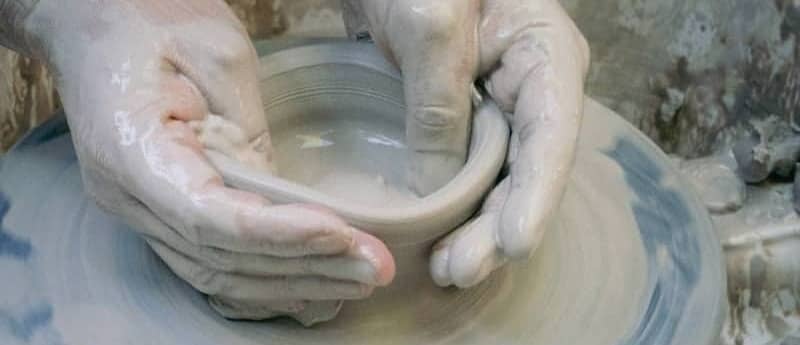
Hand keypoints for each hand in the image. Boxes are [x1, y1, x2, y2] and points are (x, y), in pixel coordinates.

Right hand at [18, 0, 394, 324]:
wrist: (97, 21)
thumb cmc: (153, 20)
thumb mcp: (217, 57)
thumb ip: (248, 135)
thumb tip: (284, 201)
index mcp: (132, 151)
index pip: (211, 218)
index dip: (281, 234)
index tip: (342, 234)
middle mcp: (128, 197)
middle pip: (222, 258)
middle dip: (304, 268)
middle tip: (372, 267)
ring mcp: (139, 210)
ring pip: (218, 272)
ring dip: (293, 280)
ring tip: (357, 276)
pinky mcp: (159, 210)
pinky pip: (211, 260)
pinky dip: (264, 277)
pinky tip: (309, 281)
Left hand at [344, 0, 588, 286]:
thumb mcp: (430, 25)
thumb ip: (438, 104)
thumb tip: (435, 190)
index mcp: (543, 54)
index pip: (552, 134)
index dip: (537, 194)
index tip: (515, 243)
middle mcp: (527, 91)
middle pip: (525, 170)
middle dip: (497, 226)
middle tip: (460, 268)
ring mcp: (492, 110)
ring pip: (494, 180)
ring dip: (474, 228)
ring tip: (447, 269)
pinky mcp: (456, 122)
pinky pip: (462, 173)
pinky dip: (450, 210)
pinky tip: (434, 241)